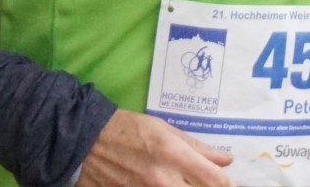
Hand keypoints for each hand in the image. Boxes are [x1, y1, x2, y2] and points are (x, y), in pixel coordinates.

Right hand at [78, 110, 231, 186]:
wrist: (81, 140)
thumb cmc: (125, 129)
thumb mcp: (162, 129)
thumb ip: (196, 147)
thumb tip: (226, 160)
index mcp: (174, 155)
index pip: (218, 182)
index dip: (228, 186)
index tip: (225, 184)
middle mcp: (164, 180)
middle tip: (200, 183)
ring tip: (178, 181)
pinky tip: (159, 184)